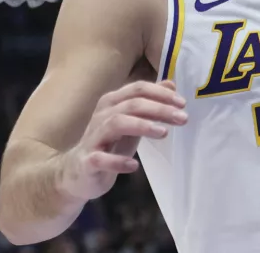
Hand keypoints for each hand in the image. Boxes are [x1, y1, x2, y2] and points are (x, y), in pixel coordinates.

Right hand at [59, 80, 186, 200]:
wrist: (77, 174)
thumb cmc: (108, 144)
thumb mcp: (132, 122)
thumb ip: (149, 104)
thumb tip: (171, 85)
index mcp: (112, 103)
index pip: (138, 89)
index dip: (161, 94)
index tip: (182, 104)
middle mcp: (101, 115)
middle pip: (132, 104)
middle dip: (159, 109)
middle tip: (183, 118)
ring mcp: (93, 137)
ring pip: (117, 123)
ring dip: (142, 126)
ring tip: (164, 133)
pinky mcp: (87, 161)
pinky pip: (100, 158)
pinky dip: (118, 161)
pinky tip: (134, 165)